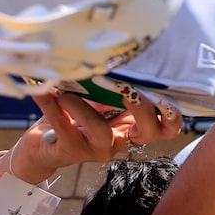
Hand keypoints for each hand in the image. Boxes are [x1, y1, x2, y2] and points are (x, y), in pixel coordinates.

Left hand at [6, 89, 181, 183]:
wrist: (41, 146)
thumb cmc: (72, 118)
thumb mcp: (95, 101)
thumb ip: (108, 89)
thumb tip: (116, 62)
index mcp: (131, 129)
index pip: (166, 129)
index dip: (172, 117)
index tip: (165, 98)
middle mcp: (120, 142)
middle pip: (147, 133)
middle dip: (141, 109)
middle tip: (126, 88)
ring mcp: (96, 150)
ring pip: (101, 132)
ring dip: (84, 107)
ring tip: (65, 92)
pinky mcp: (70, 152)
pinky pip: (64, 128)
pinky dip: (52, 107)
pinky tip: (43, 92)